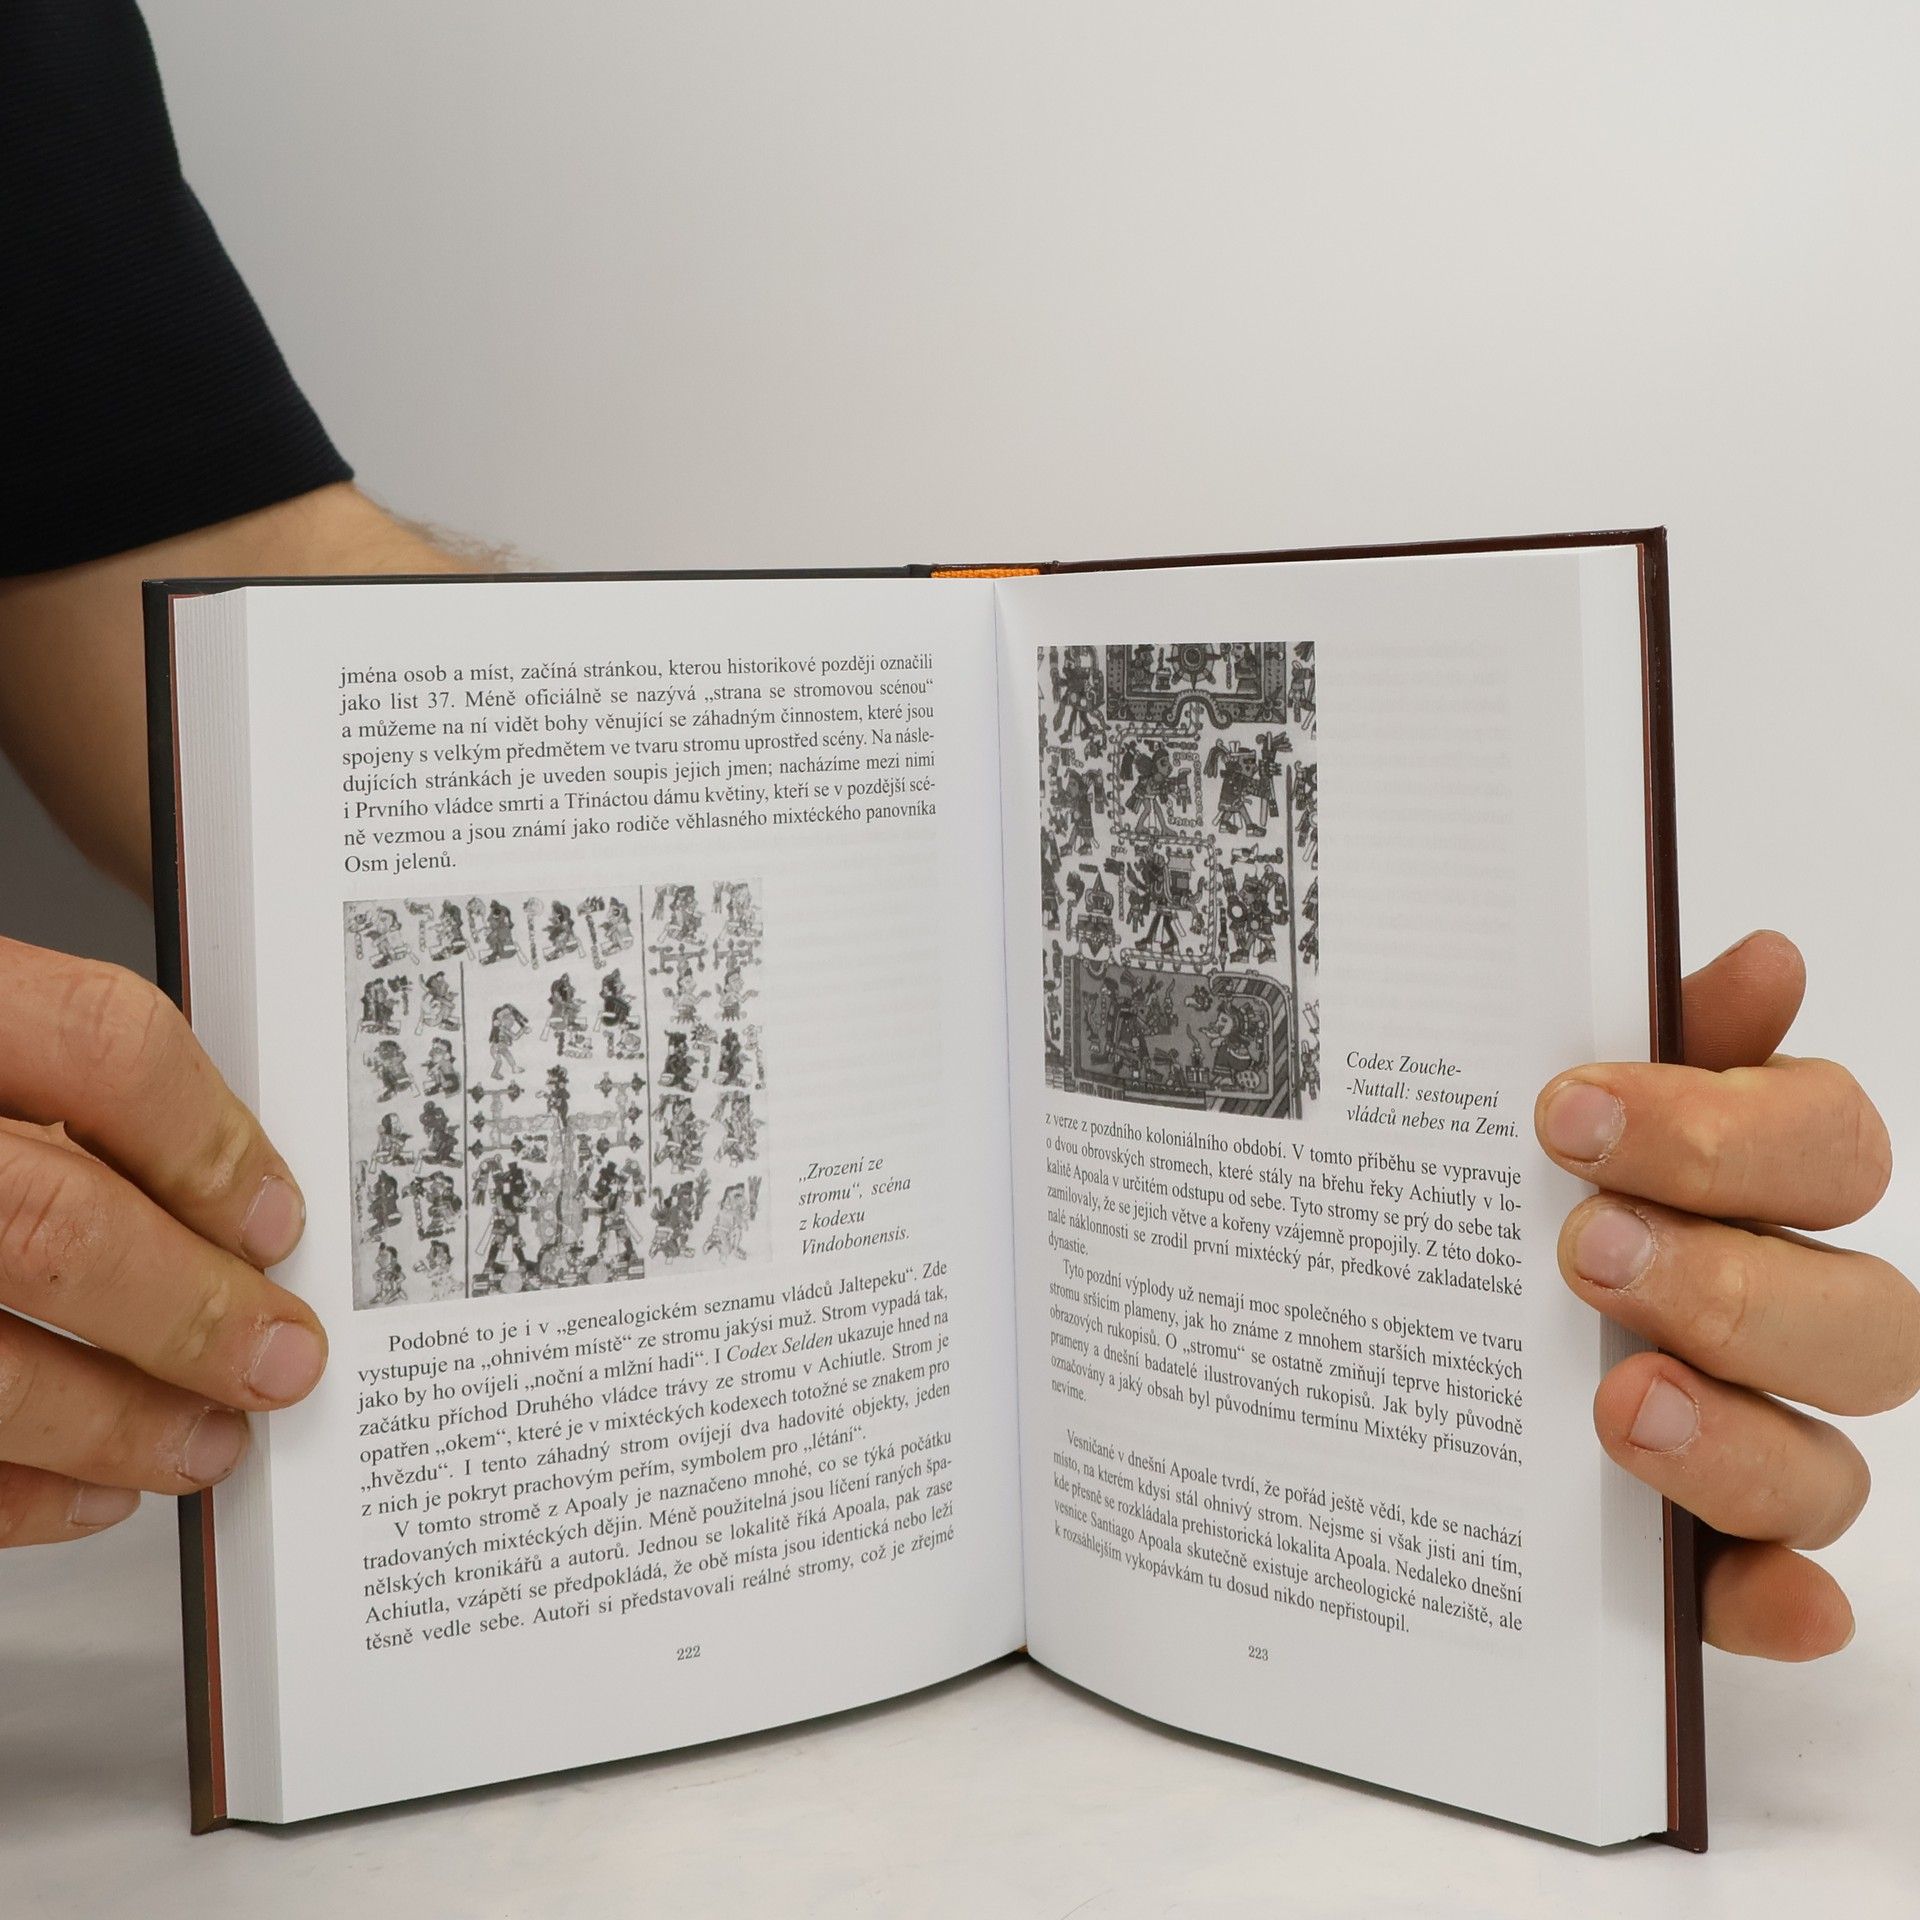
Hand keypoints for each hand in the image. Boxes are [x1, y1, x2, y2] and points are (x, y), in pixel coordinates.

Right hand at [0, 936, 325, 1545]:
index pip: (100, 1042)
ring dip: (117, 1421)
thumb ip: (38, 1081)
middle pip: (50, 1221)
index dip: (211, 1140)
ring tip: (209, 1441)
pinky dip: (14, 1493)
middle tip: (280, 1359)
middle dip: (193, 1310)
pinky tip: (85, 1490)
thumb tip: (209, 1195)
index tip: (276, 1219)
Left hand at [1536, 931, 1911, 1658]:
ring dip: (1740, 1436)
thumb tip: (1766, 961)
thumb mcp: (1518, 1104)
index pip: (1828, 1142)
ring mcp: (1750, 1441)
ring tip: (1618, 1401)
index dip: (1723, 1129)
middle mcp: (1776, 1313)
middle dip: (1727, 1279)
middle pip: (1863, 1315)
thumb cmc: (1470, 1189)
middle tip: (1581, 1249)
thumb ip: (1638, 1036)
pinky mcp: (1700, 1558)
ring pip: (1829, 1462)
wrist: (1350, 1333)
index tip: (1567, 1112)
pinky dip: (1779, 1599)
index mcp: (1748, 1185)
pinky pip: (1775, 1591)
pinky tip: (1762, 1597)